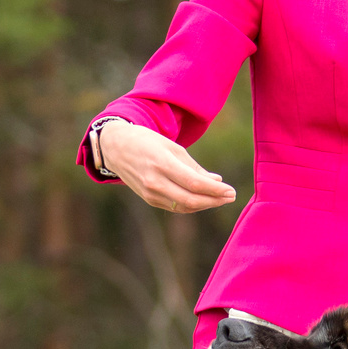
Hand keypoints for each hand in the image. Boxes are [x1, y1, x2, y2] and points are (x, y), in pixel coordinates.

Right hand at [97, 119, 234, 212]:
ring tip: (221, 198)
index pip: (194, 183)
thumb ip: (194, 167)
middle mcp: (155, 182)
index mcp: (162, 163)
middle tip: (231, 196)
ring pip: (184, 206)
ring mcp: (150, 193)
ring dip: (206, 205)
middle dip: (214, 200)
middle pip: (191, 200)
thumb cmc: (147, 142)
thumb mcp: (172, 147)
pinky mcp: (149, 199)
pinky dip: (192, 205)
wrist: (116, 148)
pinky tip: (204, 200)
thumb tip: (217, 181)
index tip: (231, 190)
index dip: (215, 190)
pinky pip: (175, 206)